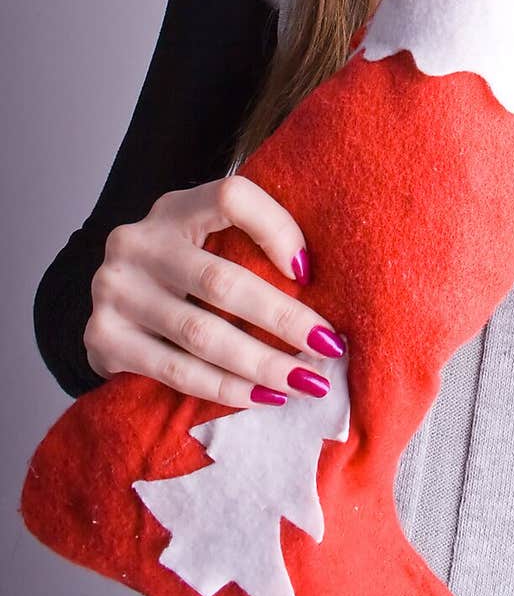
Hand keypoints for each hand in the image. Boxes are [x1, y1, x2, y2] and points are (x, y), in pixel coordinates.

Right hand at [84, 175, 345, 406]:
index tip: (310, 272)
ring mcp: (113, 291)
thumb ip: (252, 243)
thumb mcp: (208, 239)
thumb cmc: (184, 270)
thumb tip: (322, 281)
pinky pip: (176, 371)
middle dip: (284, 319)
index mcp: (174, 208)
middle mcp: (137, 242)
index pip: (231, 198)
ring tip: (306, 382)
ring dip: (263, 364)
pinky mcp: (102, 339)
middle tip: (329, 348)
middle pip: (221, 281)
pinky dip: (226, 388)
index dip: (277, 229)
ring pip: (201, 335)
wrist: (112, 303)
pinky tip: (263, 396)